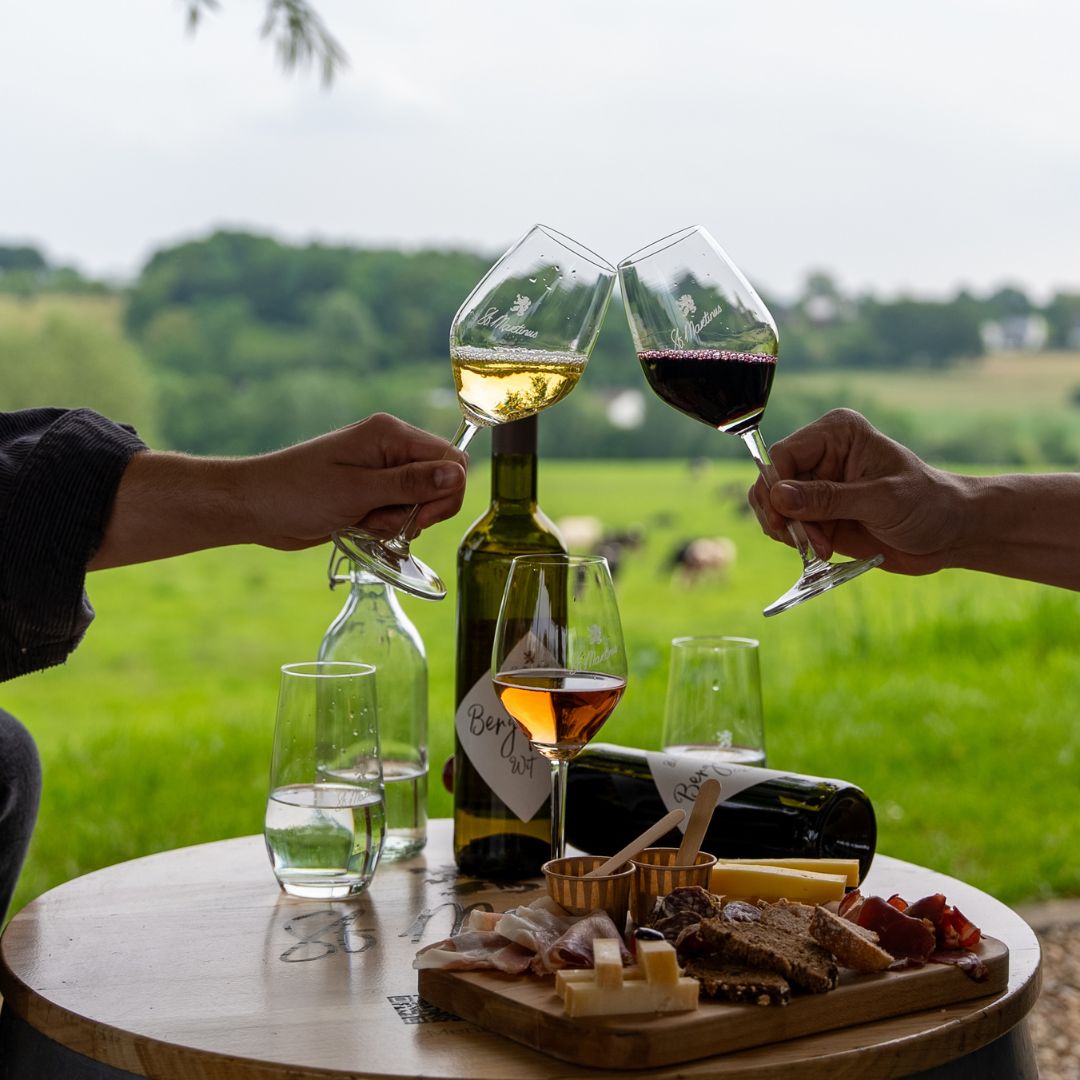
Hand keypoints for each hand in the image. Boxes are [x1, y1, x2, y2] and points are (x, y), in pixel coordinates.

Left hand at [245, 413, 467, 549]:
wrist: (255, 507)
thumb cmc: (297, 493)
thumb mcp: (357, 491)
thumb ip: (410, 484)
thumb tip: (457, 475)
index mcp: (390, 434)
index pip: (450, 459)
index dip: (446, 493)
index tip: (421, 519)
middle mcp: (391, 447)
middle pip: (441, 480)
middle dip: (423, 509)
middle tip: (389, 523)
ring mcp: (381, 470)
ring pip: (421, 501)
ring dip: (400, 520)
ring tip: (364, 521)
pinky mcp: (372, 491)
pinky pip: (400, 511)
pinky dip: (387, 525)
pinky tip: (360, 525)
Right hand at [746, 409, 966, 575]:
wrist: (949, 534)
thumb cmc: (927, 505)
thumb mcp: (880, 501)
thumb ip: (828, 498)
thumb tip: (778, 495)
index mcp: (837, 434)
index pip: (783, 455)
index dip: (776, 487)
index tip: (783, 521)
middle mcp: (821, 455)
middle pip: (772, 481)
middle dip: (782, 514)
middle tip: (805, 542)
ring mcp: (817, 485)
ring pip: (773, 506)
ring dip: (789, 531)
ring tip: (820, 548)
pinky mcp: (818, 513)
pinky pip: (786, 525)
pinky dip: (795, 541)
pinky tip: (821, 549)